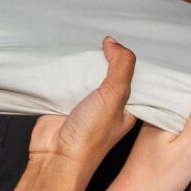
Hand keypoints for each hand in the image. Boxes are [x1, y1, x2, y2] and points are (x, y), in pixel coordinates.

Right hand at [28, 39, 136, 180]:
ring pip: (86, 72)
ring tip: (83, 38)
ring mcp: (84, 101)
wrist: (56, 156)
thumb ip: (120, 66)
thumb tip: (113, 42)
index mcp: (127, 106)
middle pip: (108, 70)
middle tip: (104, 34)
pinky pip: (65, 77)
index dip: (132, 58)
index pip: (134, 76)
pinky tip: (64, 54)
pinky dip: (64, 67)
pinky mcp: (63, 100)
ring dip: (83, 60)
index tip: (131, 36)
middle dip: (106, 55)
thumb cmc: (90, 136)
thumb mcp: (115, 96)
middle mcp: (107, 103)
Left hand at [107, 96, 190, 190]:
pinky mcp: (155, 140)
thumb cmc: (158, 179)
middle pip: (185, 103)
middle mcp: (156, 117)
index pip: (189, 93)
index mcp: (163, 113)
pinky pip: (176, 127)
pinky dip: (187, 130)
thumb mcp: (187, 150)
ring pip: (181, 116)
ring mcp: (154, 128)